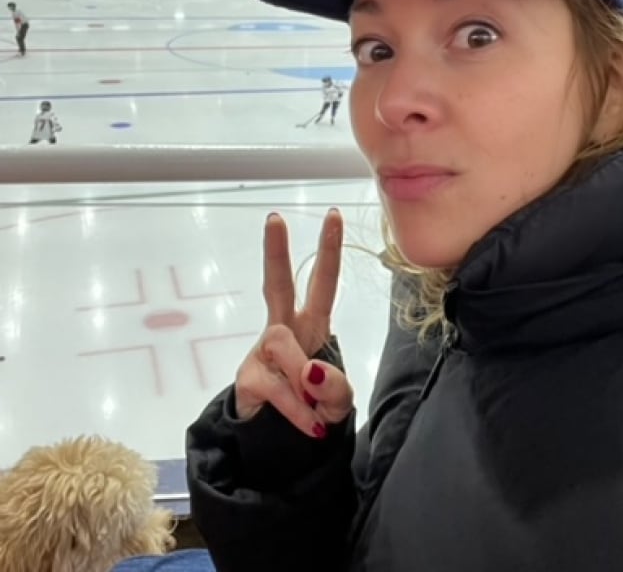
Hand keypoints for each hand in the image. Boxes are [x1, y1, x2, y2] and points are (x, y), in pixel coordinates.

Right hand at [234, 209, 353, 438]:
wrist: (280, 441)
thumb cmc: (315, 406)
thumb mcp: (339, 401)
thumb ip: (336, 388)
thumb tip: (312, 372)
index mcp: (312, 325)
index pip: (321, 283)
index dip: (328, 251)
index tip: (333, 215)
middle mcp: (284, 329)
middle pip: (278, 284)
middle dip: (277, 251)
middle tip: (275, 218)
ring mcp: (262, 352)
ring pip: (281, 343)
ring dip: (303, 378)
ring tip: (316, 410)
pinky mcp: (247, 377)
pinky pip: (276, 386)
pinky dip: (298, 408)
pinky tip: (309, 423)